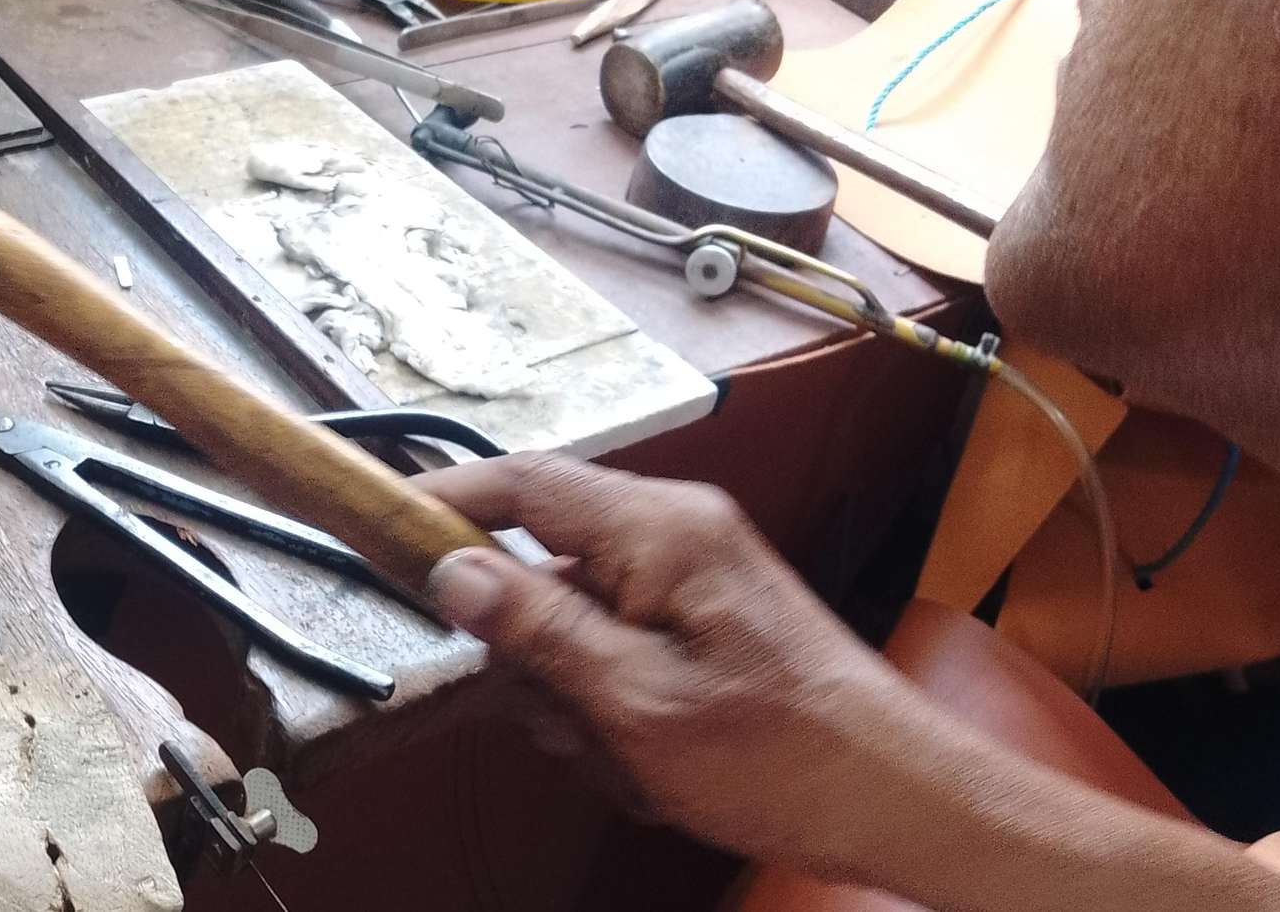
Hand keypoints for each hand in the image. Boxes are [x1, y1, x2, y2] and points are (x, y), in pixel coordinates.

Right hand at [417, 454, 935, 872]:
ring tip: (626, 754)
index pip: (523, 482)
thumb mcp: (634, 701)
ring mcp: (692, 572)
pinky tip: (649, 759)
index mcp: (658, 529)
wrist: (896, 796)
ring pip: (573, 616)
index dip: (444, 503)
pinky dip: (611, 703)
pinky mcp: (703, 614)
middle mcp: (675, 531)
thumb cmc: (785, 754)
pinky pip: (615, 643)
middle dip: (530, 650)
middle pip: (541, 562)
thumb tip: (454, 573)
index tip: (383, 528)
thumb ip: (537, 628)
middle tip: (562, 719)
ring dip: (574, 693)